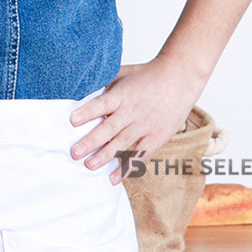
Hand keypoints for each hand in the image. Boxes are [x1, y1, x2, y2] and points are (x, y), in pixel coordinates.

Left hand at [68, 53, 206, 183]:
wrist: (179, 77)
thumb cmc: (148, 74)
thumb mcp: (123, 73)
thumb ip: (105, 83)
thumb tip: (84, 90)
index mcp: (122, 95)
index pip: (101, 104)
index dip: (87, 112)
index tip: (72, 121)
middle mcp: (132, 111)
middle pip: (109, 128)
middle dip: (90, 141)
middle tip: (74, 152)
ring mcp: (145, 125)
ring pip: (122, 143)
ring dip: (105, 156)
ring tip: (89, 165)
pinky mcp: (156, 137)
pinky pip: (140, 154)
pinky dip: (127, 167)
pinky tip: (114, 178)